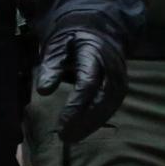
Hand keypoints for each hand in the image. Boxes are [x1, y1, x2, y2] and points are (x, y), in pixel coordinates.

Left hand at [33, 25, 128, 144]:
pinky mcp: (121, 86)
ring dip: (92, 124)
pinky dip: (98, 120)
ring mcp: (119, 77)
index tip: (61, 123)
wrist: (98, 28)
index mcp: (94, 53)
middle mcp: (111, 67)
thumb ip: (52, 65)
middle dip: (84, 120)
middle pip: (102, 99)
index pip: (88, 83)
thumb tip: (43, 91)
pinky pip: (112, 106)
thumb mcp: (58, 44)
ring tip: (72, 137)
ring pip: (110, 106)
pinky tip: (84, 129)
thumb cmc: (73, 38)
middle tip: (65, 136)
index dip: (76, 105)